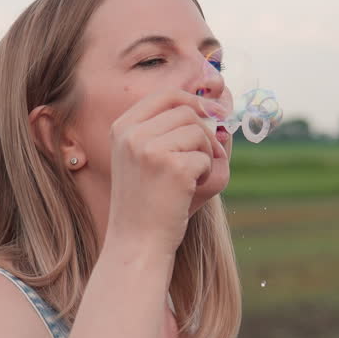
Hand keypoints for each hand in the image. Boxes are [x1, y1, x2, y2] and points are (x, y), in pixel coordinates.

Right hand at [105, 89, 226, 257]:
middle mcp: (132, 135)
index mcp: (122, 128)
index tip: (215, 113)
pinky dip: (207, 173)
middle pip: (186, 112)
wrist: (137, 242)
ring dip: (206, 154)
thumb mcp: (147, 159)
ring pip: (198, 132)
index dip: (195, 100)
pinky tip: (189, 191)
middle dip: (205, 133)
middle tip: (209, 157)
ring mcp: (149, 149)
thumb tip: (216, 111)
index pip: (165, 95)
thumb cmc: (148, 203)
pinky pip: (205, 157)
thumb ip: (174, 131)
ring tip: (194, 177)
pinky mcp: (172, 168)